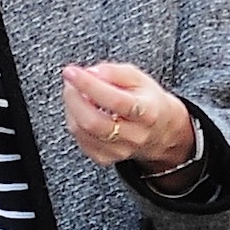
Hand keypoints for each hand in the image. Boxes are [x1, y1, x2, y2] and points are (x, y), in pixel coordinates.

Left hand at [62, 63, 192, 171]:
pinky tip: (81, 110)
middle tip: (70, 82)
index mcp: (148, 112)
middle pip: (94, 122)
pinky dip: (74, 121)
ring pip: (82, 131)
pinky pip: (80, 139)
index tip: (71, 72)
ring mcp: (120, 150)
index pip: (116, 100)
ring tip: (76, 93)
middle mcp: (135, 135)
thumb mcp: (138, 78)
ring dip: (71, 108)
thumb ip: (114, 72)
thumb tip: (90, 73)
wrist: (160, 131)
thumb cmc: (146, 100)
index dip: (89, 85)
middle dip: (74, 98)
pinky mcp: (105, 158)